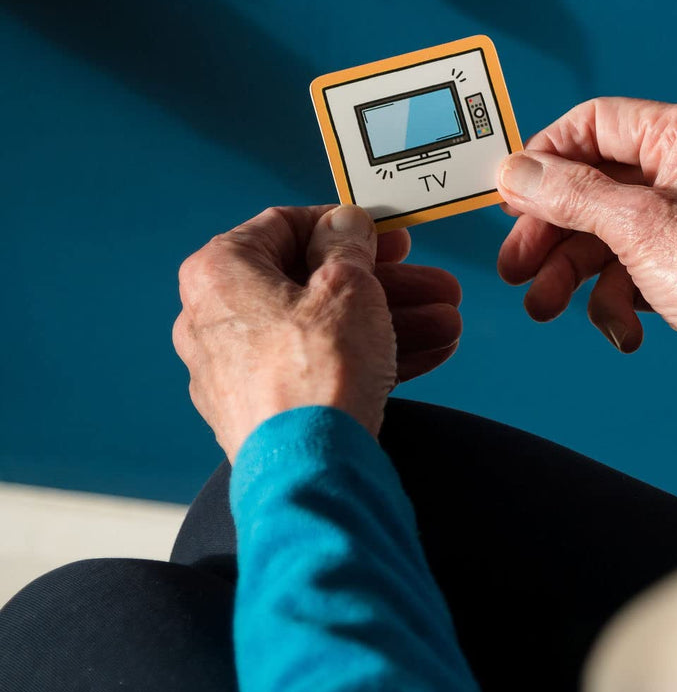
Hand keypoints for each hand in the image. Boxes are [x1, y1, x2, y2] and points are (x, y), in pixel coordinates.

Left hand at [173, 205, 462, 459]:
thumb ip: (348, 243)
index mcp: (220, 272)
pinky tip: (428, 354)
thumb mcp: (348, 283)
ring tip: (447, 323)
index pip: (282, 226)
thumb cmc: (319, 368)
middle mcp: (215, 320)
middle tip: (431, 282)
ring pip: (324, 330)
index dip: (343, 225)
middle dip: (385, 283)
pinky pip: (320, 369)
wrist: (311, 469)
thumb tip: (344, 223)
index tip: (385, 234)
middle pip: (312, 285)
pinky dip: (368, 358)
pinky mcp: (263, 411)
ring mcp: (236, 371)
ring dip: (390, 321)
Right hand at [496, 98, 676, 431]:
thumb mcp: (634, 224)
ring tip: (545, 303)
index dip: (548, 157)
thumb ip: (569, 193)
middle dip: (550, 230)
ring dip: (569, 273)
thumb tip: (517, 172)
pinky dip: (613, 301)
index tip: (511, 192)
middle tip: (517, 263)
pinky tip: (623, 328)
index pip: (597, 123)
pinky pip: (625, 272)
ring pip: (601, 234)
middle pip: (590, 184)